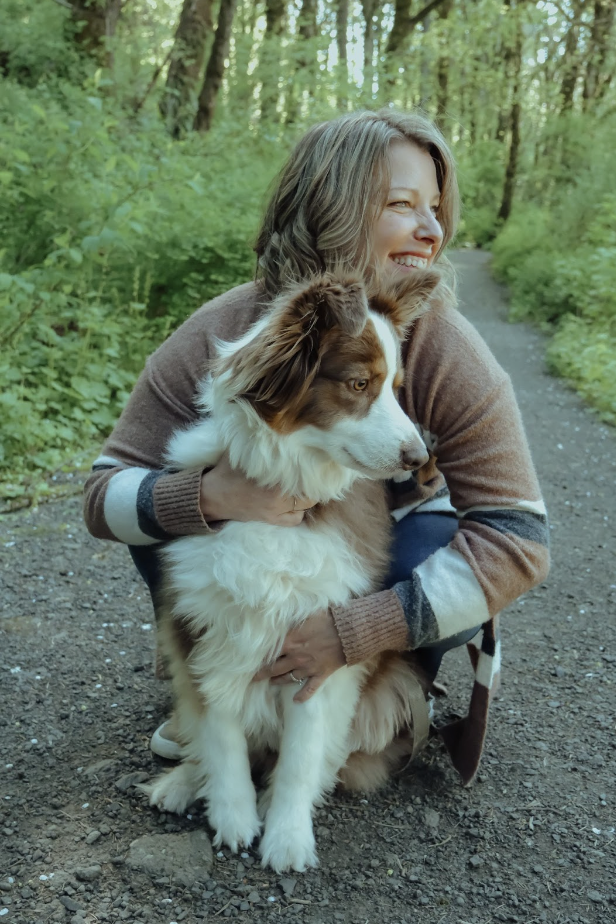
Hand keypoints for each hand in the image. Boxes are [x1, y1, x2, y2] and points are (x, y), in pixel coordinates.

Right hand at [200, 453, 315, 525]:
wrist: (212, 496)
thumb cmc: (228, 471)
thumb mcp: (244, 451)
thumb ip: (263, 443)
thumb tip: (278, 429)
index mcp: (274, 477)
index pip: (306, 473)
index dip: (314, 466)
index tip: (316, 460)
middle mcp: (278, 496)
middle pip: (310, 490)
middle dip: (313, 482)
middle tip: (312, 473)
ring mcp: (276, 510)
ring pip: (306, 506)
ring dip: (308, 496)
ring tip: (304, 487)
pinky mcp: (271, 520)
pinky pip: (294, 520)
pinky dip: (298, 512)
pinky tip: (295, 503)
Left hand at [253, 609, 345, 702]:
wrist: (348, 632)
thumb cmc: (328, 618)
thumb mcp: (307, 614)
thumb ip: (293, 618)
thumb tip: (281, 614)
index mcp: (290, 641)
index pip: (269, 651)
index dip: (260, 656)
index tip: (250, 660)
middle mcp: (295, 657)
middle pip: (274, 668)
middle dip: (262, 674)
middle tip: (253, 678)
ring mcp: (308, 668)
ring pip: (288, 678)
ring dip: (278, 681)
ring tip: (271, 683)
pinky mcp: (320, 675)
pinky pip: (309, 689)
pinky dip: (302, 696)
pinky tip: (296, 700)